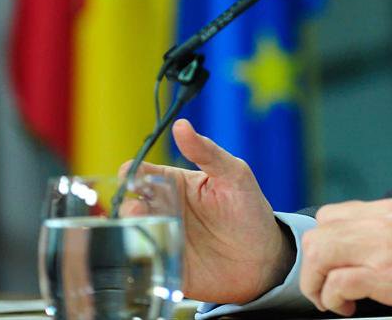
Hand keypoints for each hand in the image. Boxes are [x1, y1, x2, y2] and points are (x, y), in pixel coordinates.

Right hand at [122, 119, 293, 303]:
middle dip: (128, 204)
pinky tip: (144, 256)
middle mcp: (162, 211)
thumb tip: (181, 125)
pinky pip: (140, 264)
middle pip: (130, 204)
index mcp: (173, 184)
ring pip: (130, 234)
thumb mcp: (233, 175)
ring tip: (144, 228)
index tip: (130, 174)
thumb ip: (207, 152)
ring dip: (130, 231)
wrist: (263, 259)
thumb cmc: (248, 209)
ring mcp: (161, 238)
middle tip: (139, 209)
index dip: (132, 172)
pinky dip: (135, 259)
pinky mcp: (163, 266)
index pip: (142, 173)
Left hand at [299, 198, 391, 319]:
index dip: (322, 244)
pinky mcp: (385, 275)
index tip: (330, 267)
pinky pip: (336, 283)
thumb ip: (383, 229)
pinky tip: (349, 307)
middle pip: (317, 234)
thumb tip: (355, 245)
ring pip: (319, 254)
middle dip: (312, 267)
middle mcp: (379, 221)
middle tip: (325, 289)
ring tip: (332, 300)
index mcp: (386, 210)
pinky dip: (333, 299)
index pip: (329, 215)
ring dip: (317, 283)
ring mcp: (381, 247)